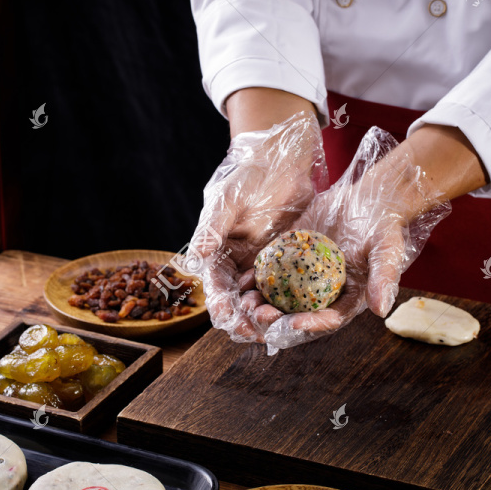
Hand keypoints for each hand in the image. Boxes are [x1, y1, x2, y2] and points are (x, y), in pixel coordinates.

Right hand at [186, 110, 327, 342]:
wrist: (282, 161)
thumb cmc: (248, 176)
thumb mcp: (226, 201)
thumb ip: (212, 229)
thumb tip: (194, 258)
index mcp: (216, 252)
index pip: (216, 286)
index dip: (221, 304)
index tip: (229, 319)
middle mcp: (236, 263)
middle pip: (237, 300)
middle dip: (245, 317)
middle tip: (258, 329)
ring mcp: (261, 264)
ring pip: (261, 298)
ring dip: (266, 314)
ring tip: (277, 323)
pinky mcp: (285, 262)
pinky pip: (285, 287)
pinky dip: (287, 301)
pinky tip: (296, 311)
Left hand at [243, 127, 452, 352]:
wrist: (370, 201)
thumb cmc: (383, 228)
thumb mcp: (387, 252)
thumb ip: (383, 278)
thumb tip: (381, 310)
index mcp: (346, 298)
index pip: (328, 319)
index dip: (311, 324)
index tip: (293, 323)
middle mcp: (323, 293)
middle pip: (298, 314)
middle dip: (278, 320)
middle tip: (260, 316)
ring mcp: (305, 277)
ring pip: (280, 297)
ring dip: (262, 304)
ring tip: (246, 302)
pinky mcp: (291, 258)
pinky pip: (272, 273)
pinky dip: (258, 278)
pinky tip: (243, 279)